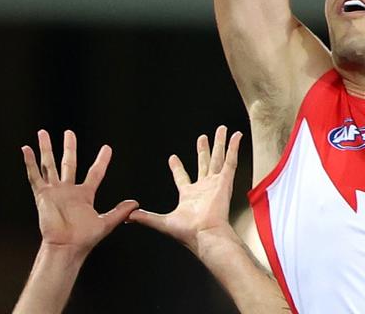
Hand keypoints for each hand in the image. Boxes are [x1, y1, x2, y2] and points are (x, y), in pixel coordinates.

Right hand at [21, 130, 138, 254]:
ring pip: (49, 165)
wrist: (66, 247)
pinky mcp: (42, 195)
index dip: (102, 160)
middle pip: (69, 163)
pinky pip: (35, 176)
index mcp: (84, 195)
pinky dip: (30, 163)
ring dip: (46, 149)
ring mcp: (54, 191)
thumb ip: (120, 212)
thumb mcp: (106, 223)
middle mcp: (68, 190)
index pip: (95, 173)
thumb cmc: (84, 238)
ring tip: (43, 132)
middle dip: (69, 147)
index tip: (107, 148)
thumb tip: (136, 203)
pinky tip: (26, 149)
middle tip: (69, 132)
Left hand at [130, 126, 243, 254]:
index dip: (177, 167)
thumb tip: (129, 216)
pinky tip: (235, 137)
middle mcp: (204, 188)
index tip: (173, 158)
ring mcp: (215, 183)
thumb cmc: (188, 232)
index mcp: (189, 196)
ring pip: (218, 158)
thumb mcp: (162, 222)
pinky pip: (230, 161)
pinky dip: (234, 148)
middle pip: (203, 163)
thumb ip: (146, 217)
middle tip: (203, 138)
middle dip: (203, 150)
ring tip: (220, 130)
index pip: (182, 177)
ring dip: (220, 144)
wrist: (205, 235)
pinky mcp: (225, 181)